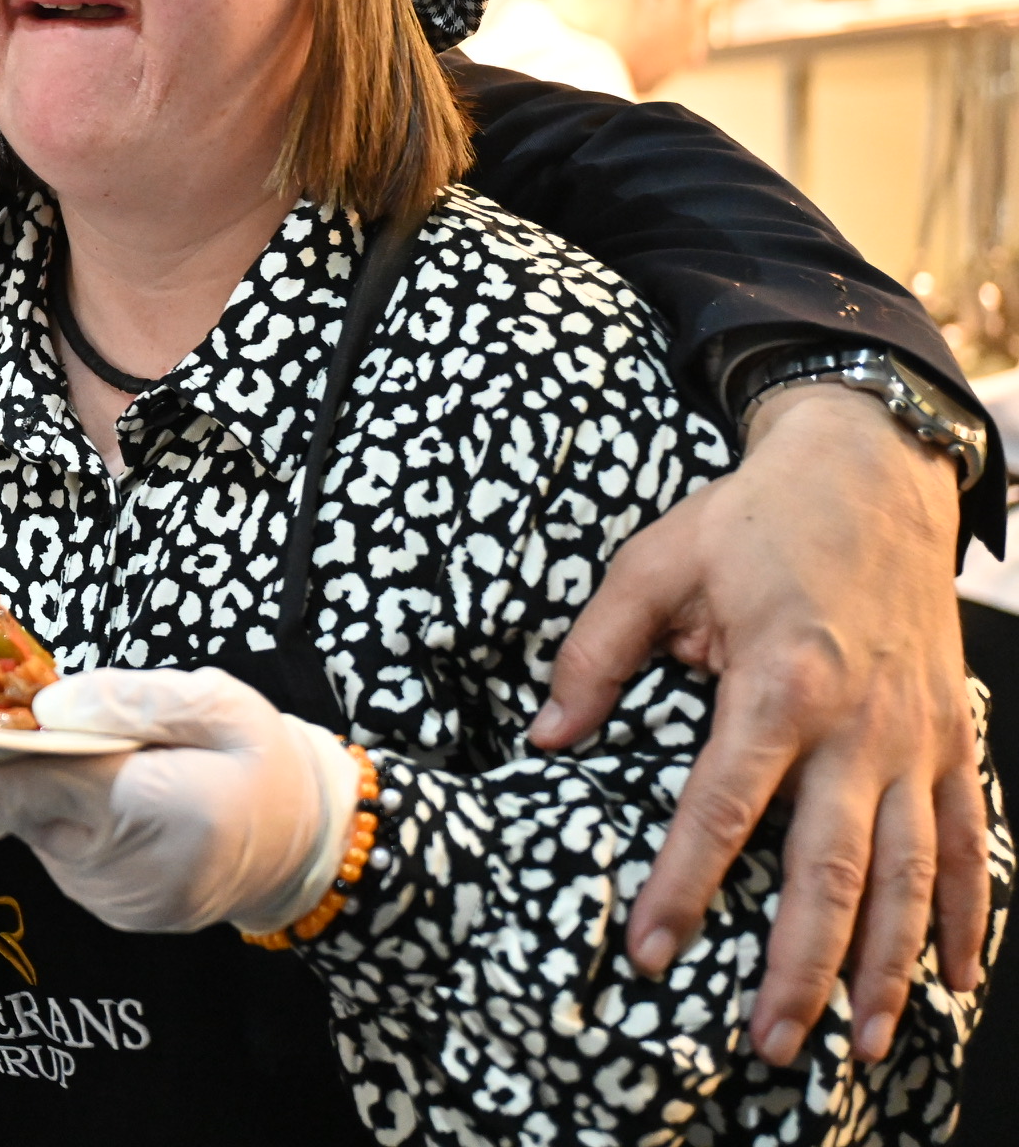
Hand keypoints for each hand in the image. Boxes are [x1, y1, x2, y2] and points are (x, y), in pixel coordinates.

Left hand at [0, 669, 356, 935]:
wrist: (306, 846)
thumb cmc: (263, 761)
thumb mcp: (219, 703)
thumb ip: (132, 699)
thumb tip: (47, 708)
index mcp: (162, 810)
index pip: (40, 784)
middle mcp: (130, 870)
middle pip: (25, 810)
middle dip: (1, 765)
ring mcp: (118, 901)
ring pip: (35, 833)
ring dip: (35, 795)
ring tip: (60, 756)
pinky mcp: (113, 912)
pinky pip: (58, 855)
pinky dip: (58, 822)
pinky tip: (86, 796)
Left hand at [531, 384, 981, 1064]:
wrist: (873, 470)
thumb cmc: (752, 519)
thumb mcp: (654, 564)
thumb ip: (594, 653)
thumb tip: (547, 737)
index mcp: (780, 683)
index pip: (723, 808)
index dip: (685, 885)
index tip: (652, 953)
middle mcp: (860, 725)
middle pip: (833, 868)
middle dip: (800, 965)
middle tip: (767, 1044)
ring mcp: (919, 738)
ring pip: (912, 876)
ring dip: (891, 967)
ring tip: (862, 1046)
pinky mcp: (956, 739)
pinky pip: (970, 842)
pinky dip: (969, 917)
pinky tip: (958, 981)